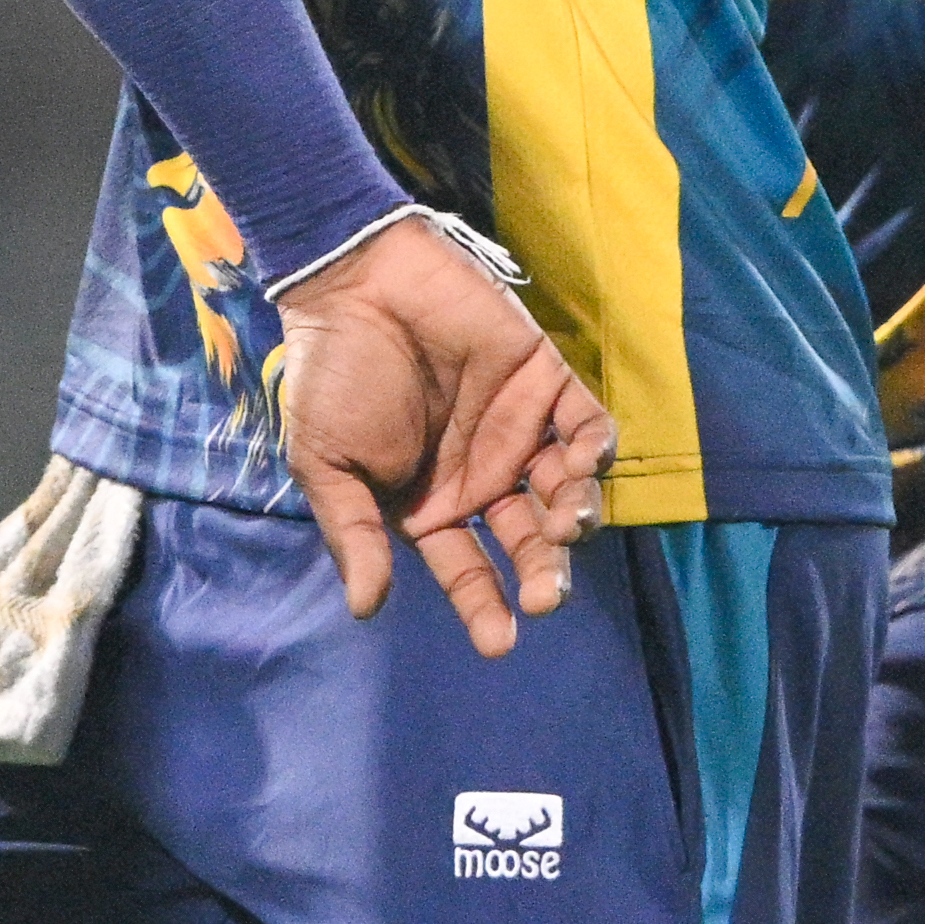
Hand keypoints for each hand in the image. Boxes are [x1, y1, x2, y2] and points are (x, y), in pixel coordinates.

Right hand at [269, 216, 612, 655]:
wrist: (356, 282)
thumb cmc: (334, 373)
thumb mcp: (327, 463)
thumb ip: (354, 532)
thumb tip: (367, 607)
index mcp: (428, 501)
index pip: (466, 567)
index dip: (484, 606)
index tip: (501, 641)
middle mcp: (480, 473)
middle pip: (526, 539)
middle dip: (543, 572)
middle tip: (546, 596)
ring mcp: (517, 429)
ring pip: (565, 491)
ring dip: (574, 517)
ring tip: (563, 526)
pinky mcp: (545, 381)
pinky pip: (588, 426)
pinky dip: (597, 451)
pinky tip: (583, 465)